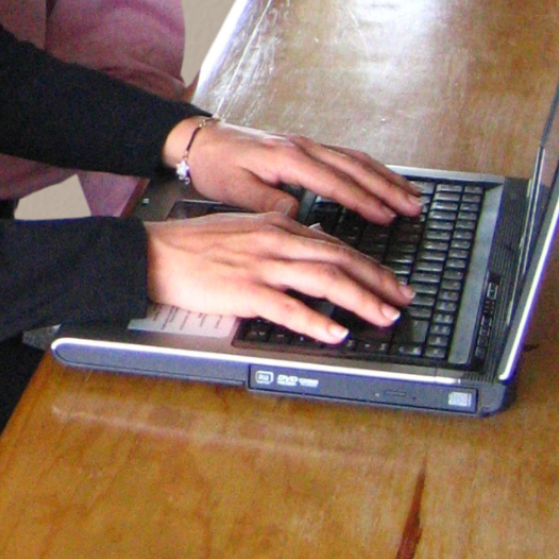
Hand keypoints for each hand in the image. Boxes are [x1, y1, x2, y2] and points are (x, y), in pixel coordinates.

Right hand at [143, 209, 411, 345]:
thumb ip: (280, 234)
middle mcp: (275, 241)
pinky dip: (317, 322)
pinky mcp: (245, 290)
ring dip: (360, 300)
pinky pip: (289, 308)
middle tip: (403, 300)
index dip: (369, 264)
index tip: (391, 281)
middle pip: (339, 259)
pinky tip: (336, 333)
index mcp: (276, 225)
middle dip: (377, 281)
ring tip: (383, 316)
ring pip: (324, 280)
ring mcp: (261, 265)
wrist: (156, 252)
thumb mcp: (245, 229)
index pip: (334, 244)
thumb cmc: (195, 245)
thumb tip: (314, 241)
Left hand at [161, 116, 421, 224]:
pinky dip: (370, 170)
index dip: (362, 200)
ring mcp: (306, 144)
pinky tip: (382, 181)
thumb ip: (270, 202)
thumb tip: (301, 216)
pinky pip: (345, 157)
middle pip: (355, 167)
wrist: (200, 141)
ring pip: (355, 159)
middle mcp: (303, 147)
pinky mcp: (305, 147)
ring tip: (410, 196)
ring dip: (385, 178)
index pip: (334, 182)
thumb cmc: (216, 166)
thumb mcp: (235, 190)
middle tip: (413, 207)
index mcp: (287, 158)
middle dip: (387, 188)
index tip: (386, 217)